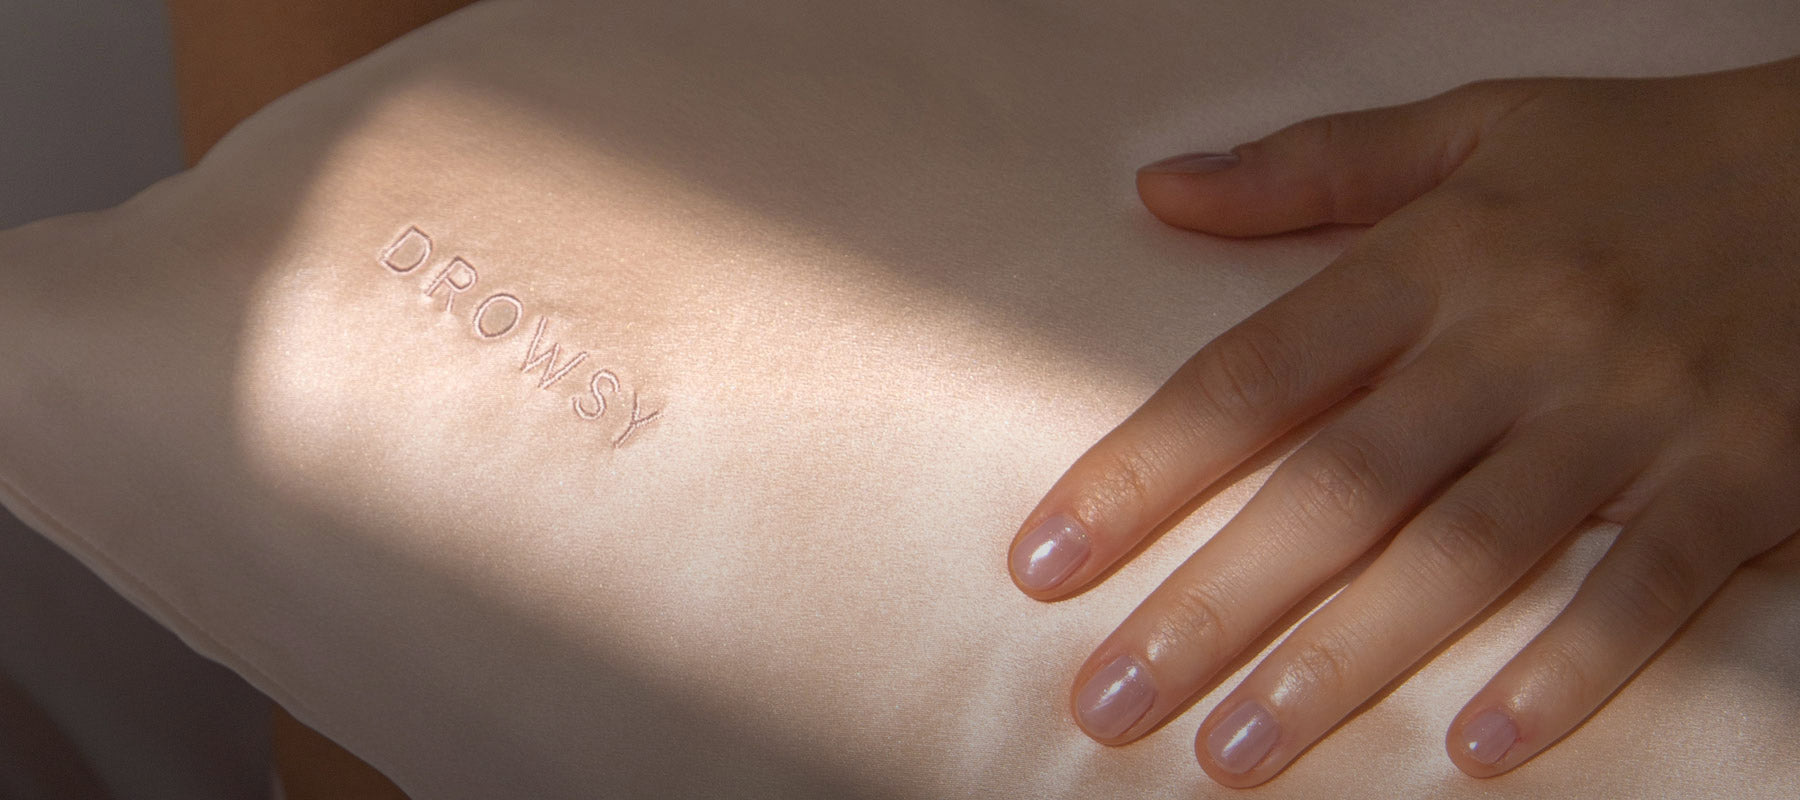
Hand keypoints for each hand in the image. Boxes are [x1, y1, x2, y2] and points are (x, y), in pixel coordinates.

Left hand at [1008, 56, 1799, 785]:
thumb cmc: (1642, 159)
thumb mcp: (1477, 126)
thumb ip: (1313, 167)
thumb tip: (1159, 190)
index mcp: (1434, 258)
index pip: (1252, 376)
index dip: (1141, 472)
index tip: (1046, 559)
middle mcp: (1513, 340)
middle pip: (1336, 489)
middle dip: (1212, 605)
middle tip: (1108, 702)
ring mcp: (1629, 412)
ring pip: (1465, 554)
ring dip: (1346, 662)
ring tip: (1237, 754)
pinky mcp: (1741, 474)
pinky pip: (1648, 586)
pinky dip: (1570, 668)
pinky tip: (1477, 747)